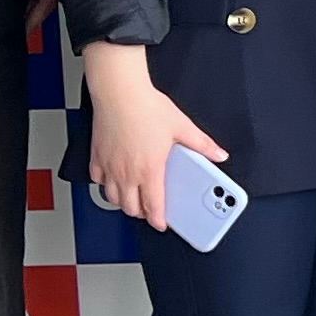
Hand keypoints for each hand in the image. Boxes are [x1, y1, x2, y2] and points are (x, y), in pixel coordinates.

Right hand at [82, 46, 226, 233]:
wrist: (118, 92)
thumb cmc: (146, 107)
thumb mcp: (181, 126)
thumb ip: (202, 144)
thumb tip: (219, 154)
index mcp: (149, 170)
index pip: (153, 206)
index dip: (158, 219)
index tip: (161, 224)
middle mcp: (127, 173)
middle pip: (130, 207)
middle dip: (140, 213)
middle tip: (149, 209)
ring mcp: (109, 166)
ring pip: (112, 198)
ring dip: (123, 202)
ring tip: (132, 198)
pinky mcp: (96, 156)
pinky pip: (97, 180)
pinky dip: (105, 184)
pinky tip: (113, 179)